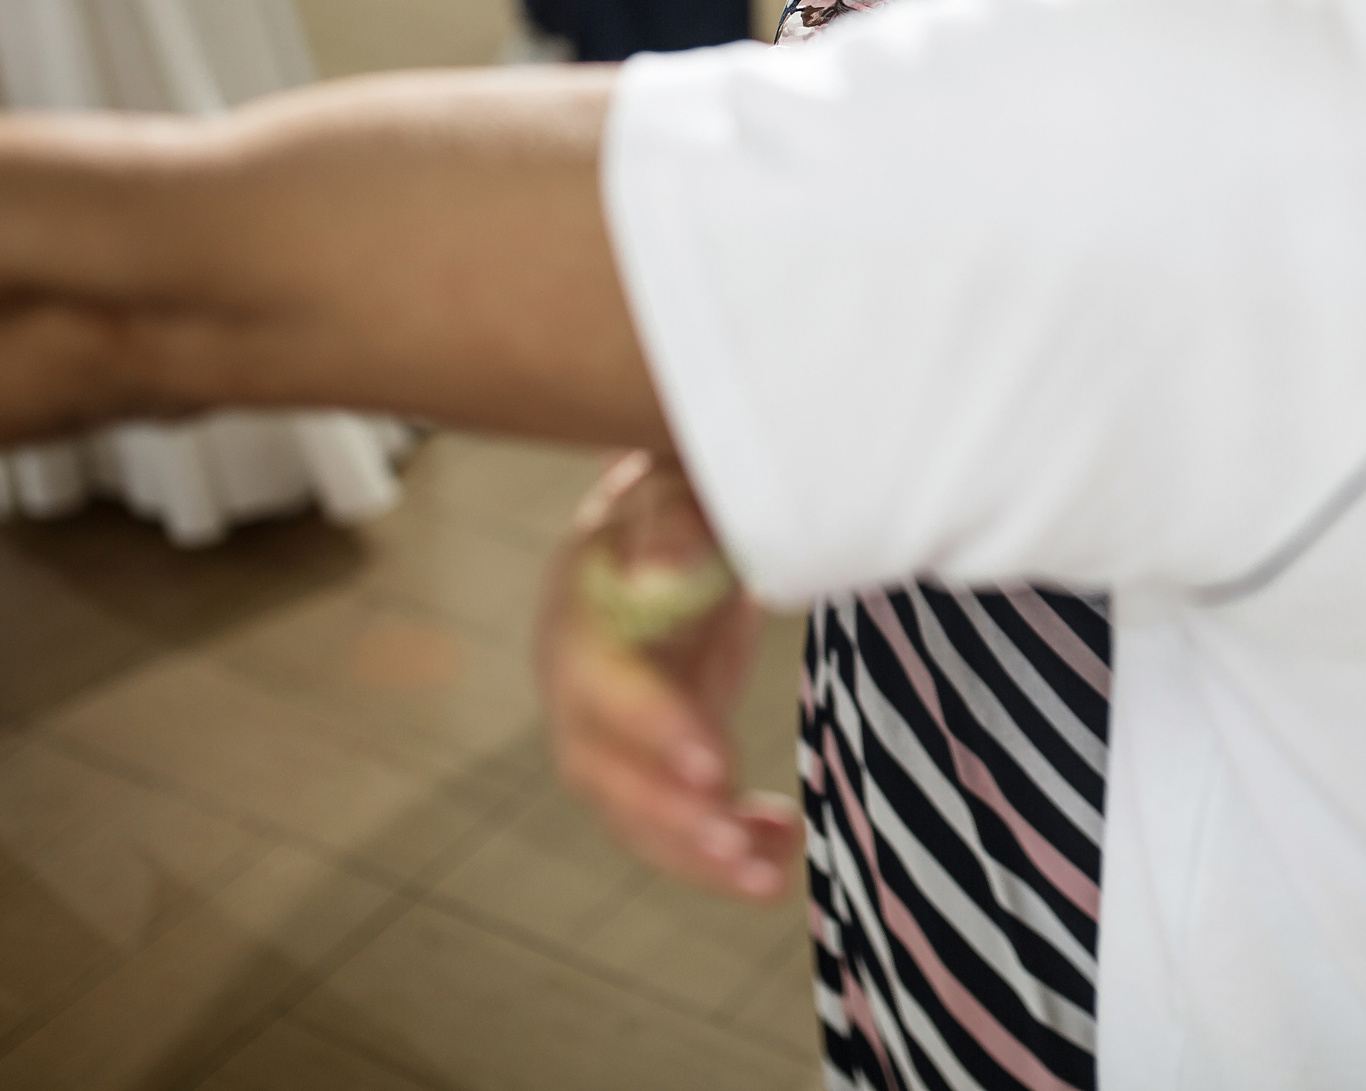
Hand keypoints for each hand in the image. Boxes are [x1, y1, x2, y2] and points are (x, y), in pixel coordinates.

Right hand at [536, 452, 801, 900]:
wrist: (684, 515)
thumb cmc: (686, 492)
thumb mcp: (683, 486)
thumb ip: (676, 520)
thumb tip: (659, 567)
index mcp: (582, 613)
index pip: (604, 683)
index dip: (653, 729)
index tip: (715, 765)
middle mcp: (581, 682)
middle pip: (604, 770)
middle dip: (670, 820)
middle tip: (739, 850)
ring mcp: (614, 728)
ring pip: (635, 814)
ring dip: (697, 856)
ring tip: (770, 879)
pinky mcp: (654, 754)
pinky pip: (675, 818)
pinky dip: (726, 845)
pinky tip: (784, 851)